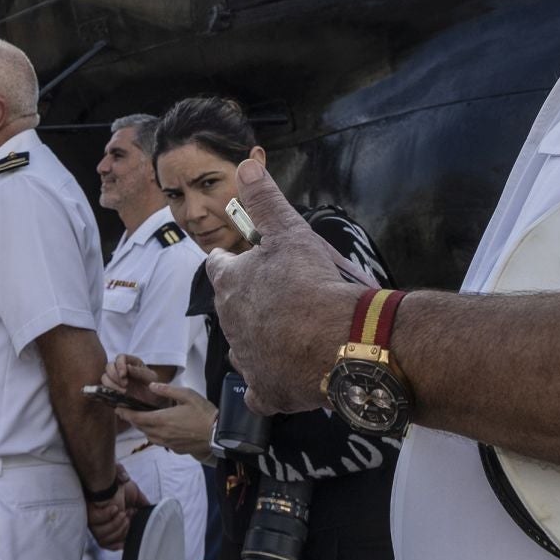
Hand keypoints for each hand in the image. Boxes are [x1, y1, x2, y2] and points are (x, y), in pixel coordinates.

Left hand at [85, 465, 138, 548]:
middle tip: (127, 518)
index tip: (127, 540)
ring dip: (115, 526)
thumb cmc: (120, 484)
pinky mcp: (90, 515)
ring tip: (121, 512)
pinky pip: (98, 524)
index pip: (112, 543)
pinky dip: (108, 516)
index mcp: (113, 523)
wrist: (112, 475)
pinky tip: (113, 507)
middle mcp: (102, 524)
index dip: (119, 544)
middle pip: (107, 543)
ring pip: (102, 538)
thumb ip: (143, 505)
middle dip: (121, 532)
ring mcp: (95, 521)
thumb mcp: (136, 496)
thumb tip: (151, 513)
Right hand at [101, 353, 167, 401]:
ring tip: (123, 392)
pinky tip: (117, 396)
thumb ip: (140, 372)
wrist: (155, 404)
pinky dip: (108, 392)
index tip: (123, 375)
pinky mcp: (113, 392)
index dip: (119, 365)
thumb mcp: (151, 379)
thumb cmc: (155, 388)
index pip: (120, 358)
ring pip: (105, 378)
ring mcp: (116, 381)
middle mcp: (122, 370)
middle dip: (114, 376)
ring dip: (111, 385)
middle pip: (109, 366)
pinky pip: (104, 390)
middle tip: (125, 385)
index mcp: (132, 362)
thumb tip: (127, 367)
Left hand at [117, 382, 215, 458]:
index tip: (117, 408)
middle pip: (140, 428)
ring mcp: (167, 443)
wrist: (217, 435)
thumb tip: (151, 386)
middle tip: (125, 412)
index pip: (137, 418)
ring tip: (139, 418)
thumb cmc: (203, 413)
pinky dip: (153, 434)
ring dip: (142, 427)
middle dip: (132, 420)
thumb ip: (167, 390)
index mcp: (162, 419)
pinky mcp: (174, 448)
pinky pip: (158, 441)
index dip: (125, 414)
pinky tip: (157, 428)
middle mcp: (161, 434)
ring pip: (148, 435)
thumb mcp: (187, 395)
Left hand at [205, 160, 368, 414]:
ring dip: (257, 340)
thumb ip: (265, 200)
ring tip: (281, 333)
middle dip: (248, 301)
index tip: (233, 257)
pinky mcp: (268, 392)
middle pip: (232, 309)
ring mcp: (249, 360)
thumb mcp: (290, 232)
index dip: (228, 260)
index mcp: (231, 284)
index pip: (217, 266)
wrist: (341, 342)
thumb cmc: (313, 284)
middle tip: (274, 295)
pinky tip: (280, 378)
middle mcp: (231, 324)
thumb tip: (245, 166)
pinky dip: (267, 385)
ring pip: (243, 348)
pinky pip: (259, 393)